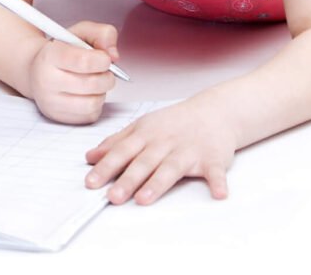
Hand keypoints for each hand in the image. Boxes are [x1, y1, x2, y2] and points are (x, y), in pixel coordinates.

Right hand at [28, 21, 118, 124]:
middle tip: (104, 71)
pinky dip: (96, 104)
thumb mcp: (80, 33)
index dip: (102, 60)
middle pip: (91, 84)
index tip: (105, 58)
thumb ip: (102, 34)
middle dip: (107, 76)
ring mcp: (51, 102)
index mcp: (50, 56)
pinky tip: (88, 93)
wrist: (36, 71)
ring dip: (102, 92)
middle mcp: (46, 81)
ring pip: (93, 103)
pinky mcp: (59, 118)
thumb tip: (114, 55)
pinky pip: (90, 115)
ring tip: (95, 81)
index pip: (83, 61)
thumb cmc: (61, 51)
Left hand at [84, 92, 236, 204]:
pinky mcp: (212, 159)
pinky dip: (218, 182)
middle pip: (144, 163)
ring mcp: (188, 151)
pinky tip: (219, 194)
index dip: (106, 167)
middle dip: (127, 180)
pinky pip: (215, 172)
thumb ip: (116, 142)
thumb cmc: (174, 123)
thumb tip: (91, 157)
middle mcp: (165, 143)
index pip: (122, 152)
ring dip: (158, 183)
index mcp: (146, 135)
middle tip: (113, 197)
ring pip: (171, 168)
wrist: (213, 112)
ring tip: (145, 199)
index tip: (91, 182)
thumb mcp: (142, 127)